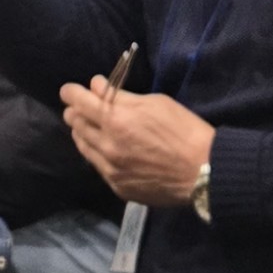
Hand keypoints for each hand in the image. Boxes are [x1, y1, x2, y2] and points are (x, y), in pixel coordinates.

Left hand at [58, 76, 214, 207]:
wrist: (203, 171)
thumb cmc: (184, 130)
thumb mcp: (155, 103)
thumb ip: (121, 96)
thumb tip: (96, 85)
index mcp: (116, 120)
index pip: (79, 102)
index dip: (70, 93)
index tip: (69, 90)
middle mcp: (107, 146)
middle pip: (75, 124)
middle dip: (75, 112)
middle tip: (81, 107)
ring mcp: (110, 169)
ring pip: (82, 146)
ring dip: (82, 133)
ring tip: (89, 126)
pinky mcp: (118, 187)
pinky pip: (97, 166)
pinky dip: (96, 153)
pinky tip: (105, 149)